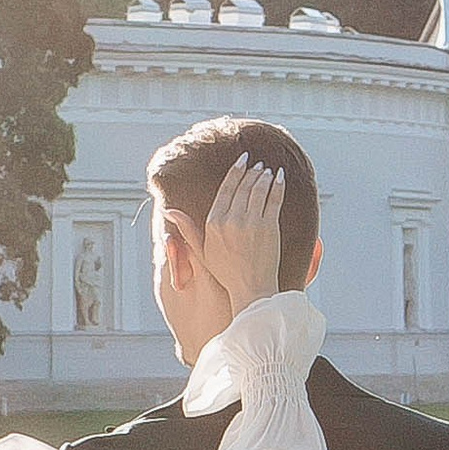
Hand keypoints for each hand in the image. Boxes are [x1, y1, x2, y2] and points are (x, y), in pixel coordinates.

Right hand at [194, 158, 286, 316]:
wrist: (250, 288)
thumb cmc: (226, 271)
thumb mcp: (201, 250)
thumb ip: (187, 228)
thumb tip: (168, 211)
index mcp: (214, 222)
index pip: (225, 189)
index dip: (235, 172)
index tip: (242, 161)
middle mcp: (231, 220)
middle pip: (243, 187)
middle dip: (251, 172)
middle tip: (257, 164)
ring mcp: (251, 222)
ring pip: (258, 190)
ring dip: (264, 176)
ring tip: (267, 171)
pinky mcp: (269, 226)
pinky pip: (274, 199)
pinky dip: (278, 185)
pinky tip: (280, 178)